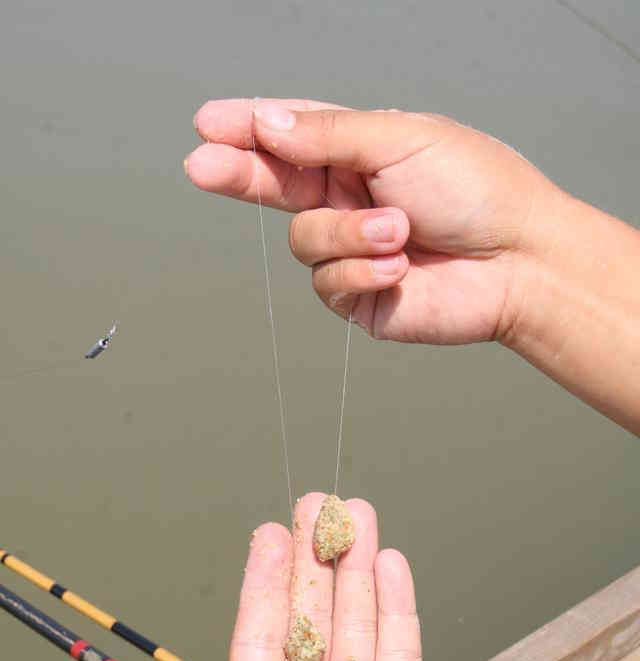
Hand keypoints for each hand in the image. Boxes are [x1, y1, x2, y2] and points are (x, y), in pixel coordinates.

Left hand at [99, 493, 480, 660]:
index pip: (258, 637)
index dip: (263, 583)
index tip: (267, 533)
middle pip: (309, 615)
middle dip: (312, 557)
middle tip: (317, 501)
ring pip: (356, 620)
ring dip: (355, 567)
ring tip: (357, 512)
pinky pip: (400, 649)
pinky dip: (397, 605)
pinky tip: (391, 563)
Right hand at [186, 97, 554, 344]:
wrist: (519, 262)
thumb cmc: (478, 190)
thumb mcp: (400, 140)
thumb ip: (328, 135)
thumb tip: (267, 124)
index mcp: (359, 150)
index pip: (290, 135)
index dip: (247, 128)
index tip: (208, 124)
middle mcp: (349, 198)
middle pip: (274, 185)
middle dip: (239, 174)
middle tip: (204, 166)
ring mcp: (351, 249)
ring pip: (303, 240)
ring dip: (348, 234)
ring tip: (399, 231)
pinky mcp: (359, 296)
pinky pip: (328, 283)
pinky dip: (362, 272)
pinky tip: (400, 266)